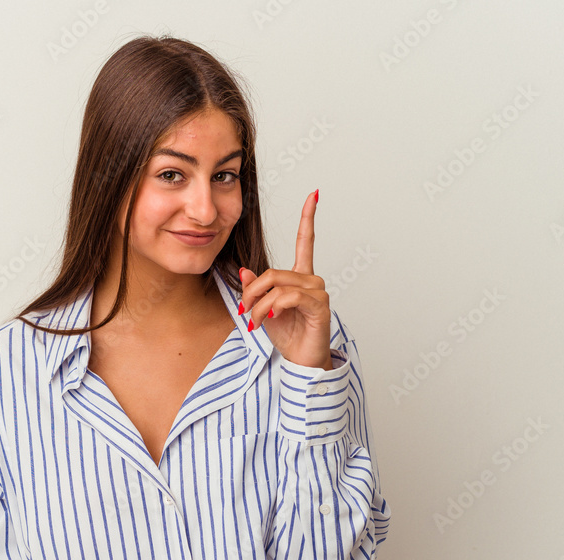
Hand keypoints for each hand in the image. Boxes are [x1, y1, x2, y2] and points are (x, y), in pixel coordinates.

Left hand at [238, 189, 333, 369]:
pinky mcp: (319, 306)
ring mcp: (317, 292)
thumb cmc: (286, 336)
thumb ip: (254, 289)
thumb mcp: (262, 309)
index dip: (308, 217)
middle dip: (252, 292)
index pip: (306, 241)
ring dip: (259, 305)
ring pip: (276, 286)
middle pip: (272, 273)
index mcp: (300, 278)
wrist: (300, 361)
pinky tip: (272, 318)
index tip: (314, 194)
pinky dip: (272, 307)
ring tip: (257, 321)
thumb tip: (244, 270)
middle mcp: (311, 281)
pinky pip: (288, 297)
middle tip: (246, 311)